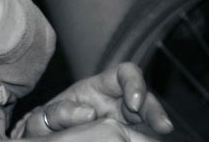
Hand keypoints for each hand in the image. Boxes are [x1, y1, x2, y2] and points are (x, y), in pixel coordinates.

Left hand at [11, 63, 172, 137]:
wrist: (48, 141)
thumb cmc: (47, 126)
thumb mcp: (46, 117)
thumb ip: (60, 111)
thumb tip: (89, 113)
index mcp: (98, 89)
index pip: (124, 74)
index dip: (134, 82)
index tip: (134, 101)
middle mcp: (117, 104)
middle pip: (144, 98)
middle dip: (154, 109)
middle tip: (162, 125)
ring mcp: (125, 124)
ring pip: (148, 120)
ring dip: (157, 124)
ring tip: (162, 132)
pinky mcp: (127, 138)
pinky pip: (142, 137)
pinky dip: (147, 138)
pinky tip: (150, 141)